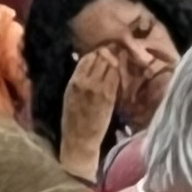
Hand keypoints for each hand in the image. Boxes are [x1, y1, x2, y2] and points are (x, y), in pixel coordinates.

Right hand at [58, 49, 118, 181]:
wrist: (80, 141)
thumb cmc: (74, 120)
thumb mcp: (70, 96)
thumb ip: (79, 79)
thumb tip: (89, 64)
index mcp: (74, 82)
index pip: (88, 58)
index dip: (97, 52)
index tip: (103, 51)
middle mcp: (86, 83)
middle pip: (101, 58)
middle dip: (109, 53)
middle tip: (115, 50)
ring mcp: (99, 89)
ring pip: (111, 65)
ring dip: (116, 60)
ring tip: (120, 58)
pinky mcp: (110, 97)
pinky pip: (116, 78)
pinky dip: (119, 73)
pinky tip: (120, 72)